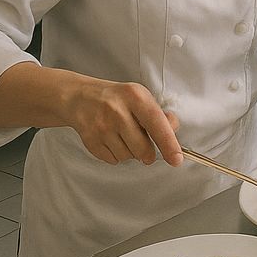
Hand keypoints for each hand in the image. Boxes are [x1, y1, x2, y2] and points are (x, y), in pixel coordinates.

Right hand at [66, 78, 182, 166]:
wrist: (80, 97)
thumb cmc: (117, 98)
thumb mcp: (140, 97)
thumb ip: (158, 114)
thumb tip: (173, 131)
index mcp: (135, 97)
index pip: (157, 124)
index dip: (169, 144)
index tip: (176, 159)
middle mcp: (117, 111)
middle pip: (143, 148)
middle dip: (148, 152)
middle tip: (143, 143)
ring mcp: (101, 126)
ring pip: (128, 156)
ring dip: (130, 152)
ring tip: (123, 135)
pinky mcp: (90, 140)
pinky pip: (113, 160)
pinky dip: (116, 154)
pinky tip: (111, 139)